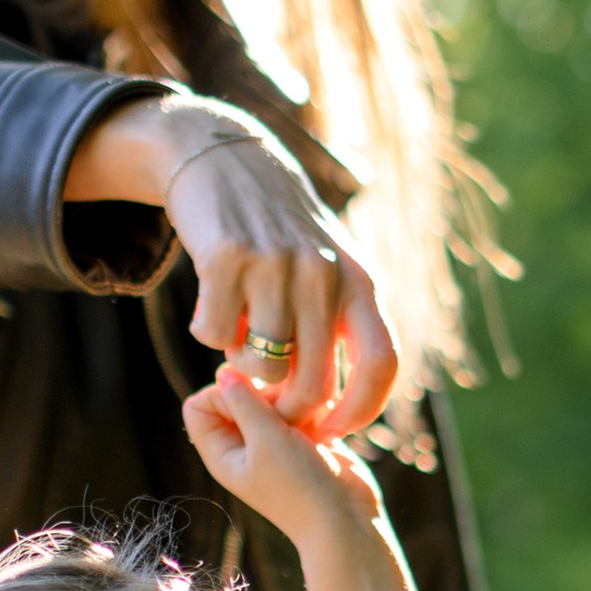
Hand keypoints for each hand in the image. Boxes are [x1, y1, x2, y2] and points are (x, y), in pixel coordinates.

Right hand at [67, 95, 399, 437]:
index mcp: (360, 280)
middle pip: (312, 382)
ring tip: (239, 335)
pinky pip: (212, 335)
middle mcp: (325, 271)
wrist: (223, 160)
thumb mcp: (328, 267)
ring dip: (242, 365)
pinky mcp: (226, 257)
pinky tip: (213, 303)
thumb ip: (338, 326)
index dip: (360, 412)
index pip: (382, 364)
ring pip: (260, 364)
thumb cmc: (278, 231)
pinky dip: (208, 332)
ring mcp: (276, 263)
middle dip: (286, 408)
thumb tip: (328, 407)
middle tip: (265, 400)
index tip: (328, 430)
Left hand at [183, 369, 383, 546]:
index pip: (200, 405)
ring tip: (308, 421)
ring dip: (291, 399)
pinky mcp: (305, 437)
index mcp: (223, 452)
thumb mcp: (265, 439)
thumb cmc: (300, 488)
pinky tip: (325, 427)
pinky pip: (301, 405)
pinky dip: (312, 407)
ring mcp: (276, 441)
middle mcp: (244, 445)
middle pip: (237, 395)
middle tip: (285, 411)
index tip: (250, 401)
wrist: (347, 520)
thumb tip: (224, 370)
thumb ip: (242, 401)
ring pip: (272, 396)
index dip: (221, 394)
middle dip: (261, 393)